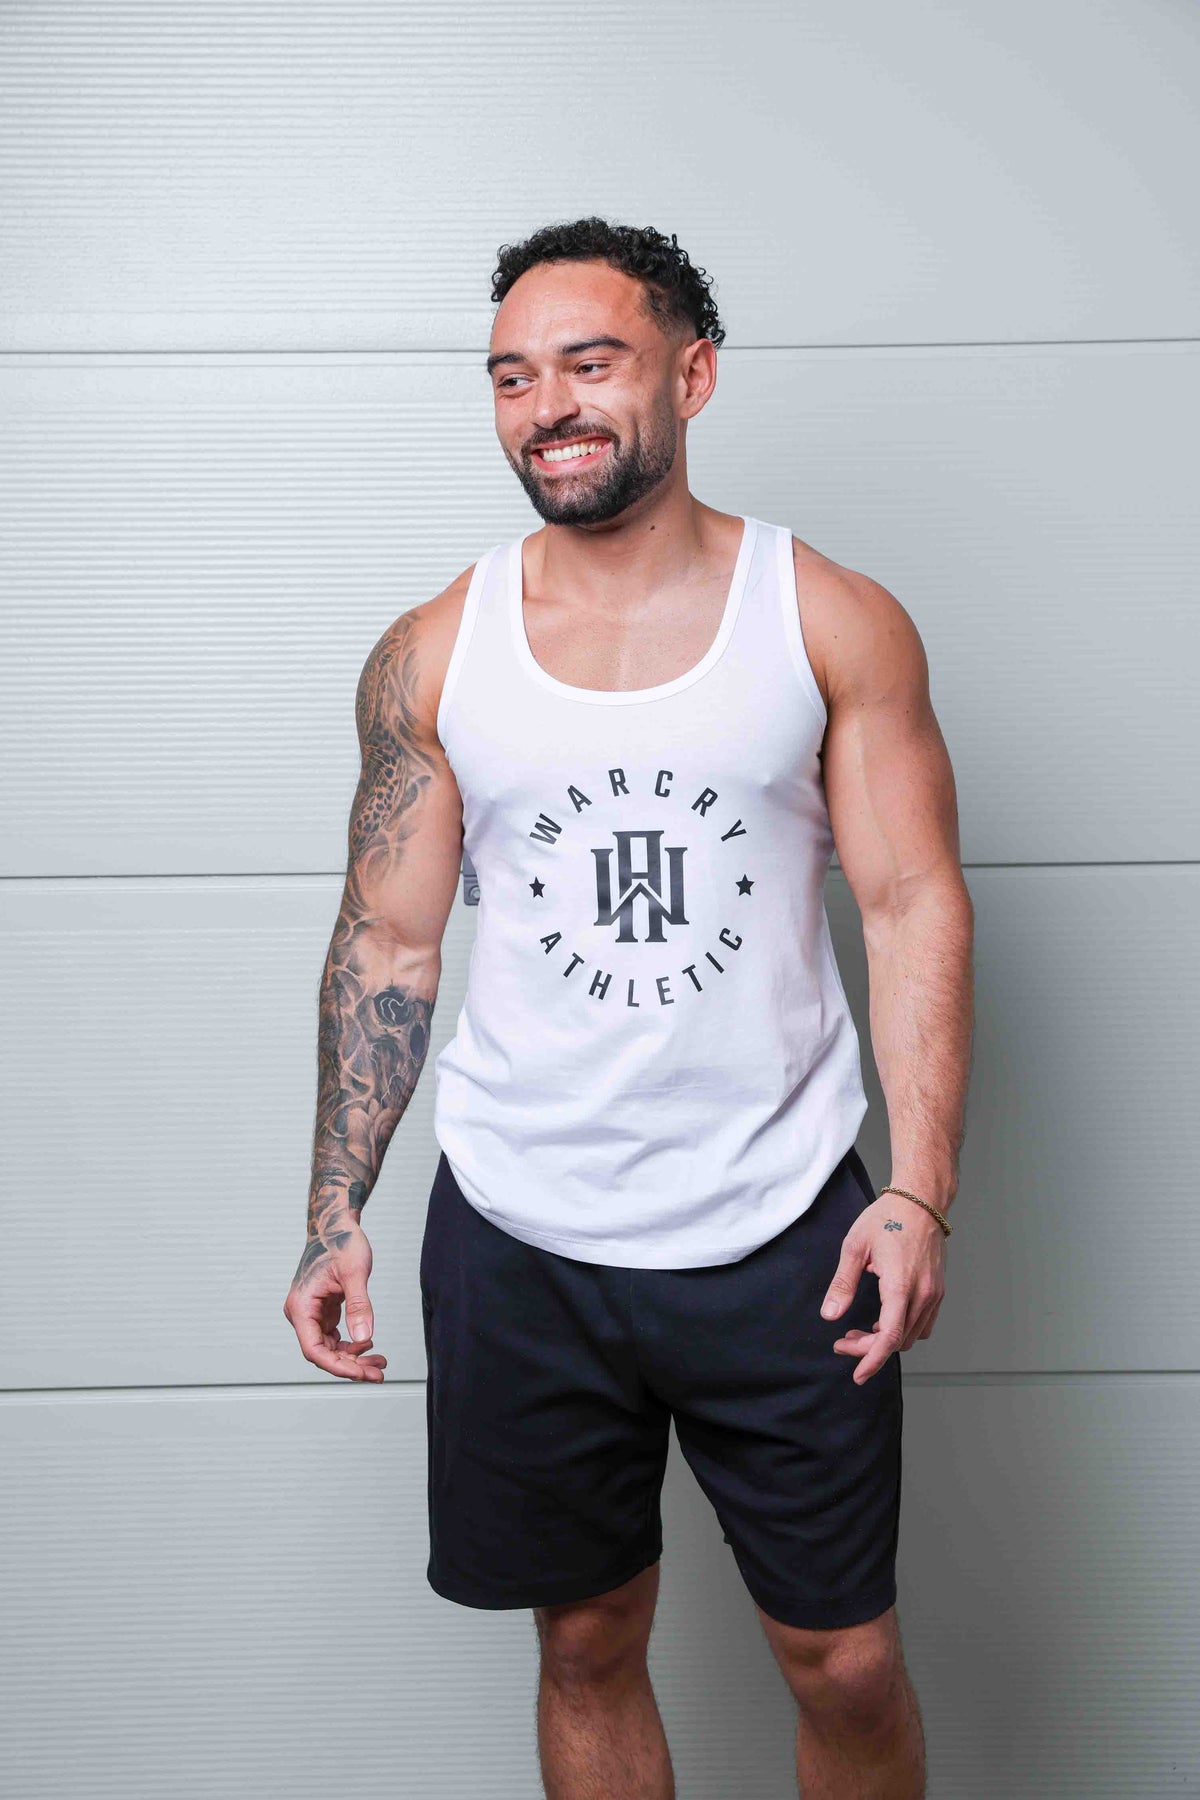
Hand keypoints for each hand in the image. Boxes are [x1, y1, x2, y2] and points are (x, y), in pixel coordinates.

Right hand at [283, 1223, 386, 1381]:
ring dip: (353, 1358)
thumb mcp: (354, 1272)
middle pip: (323, 1353)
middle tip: (378, 1374)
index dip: (337, 1366)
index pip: (314, 1349)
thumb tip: (364, 1337)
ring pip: (330, 1348)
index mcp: (301, 1305)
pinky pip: (334, 1337)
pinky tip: (369, 1346)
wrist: (335, 1224)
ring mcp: (311, 1313)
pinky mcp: (322, 1311)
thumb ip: (359, 1305)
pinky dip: (352, 1345)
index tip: (361, 1374)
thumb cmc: (341, 1242)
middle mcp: (302, 1313)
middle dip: (350, 1366)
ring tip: (380, 1363)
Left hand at [819, 1196, 946, 1383]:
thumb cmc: (887, 1218)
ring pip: (912, 1336)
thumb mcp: (855, 1246)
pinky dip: (903, 1330)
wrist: (921, 1200)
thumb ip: (843, 1283)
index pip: (889, 1337)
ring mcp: (934, 1293)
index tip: (857, 1374)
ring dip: (886, 1341)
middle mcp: (923, 1294)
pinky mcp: (937, 1290)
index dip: (872, 1360)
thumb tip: (830, 1315)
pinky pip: (923, 1324)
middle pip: (897, 1341)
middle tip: (843, 1342)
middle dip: (869, 1349)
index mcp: (901, 1285)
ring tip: (859, 1332)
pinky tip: (883, 1320)